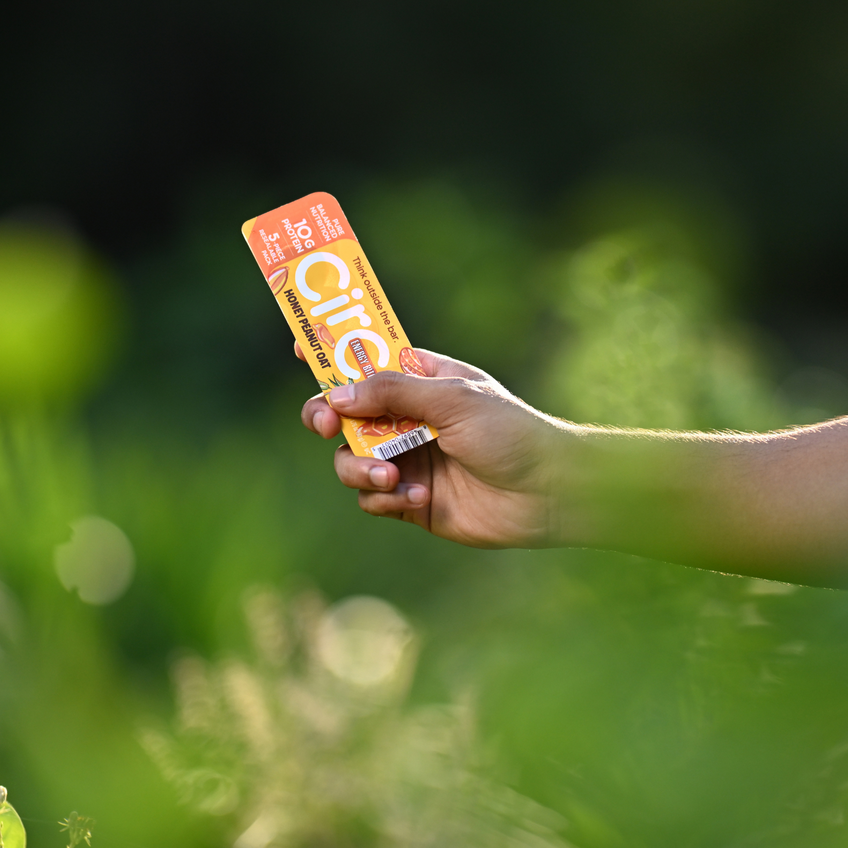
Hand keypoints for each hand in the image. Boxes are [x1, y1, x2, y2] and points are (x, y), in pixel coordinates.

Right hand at [300, 348, 564, 547]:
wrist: (549, 493)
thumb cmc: (511, 433)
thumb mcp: (453, 399)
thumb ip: (393, 392)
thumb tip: (336, 394)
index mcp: (420, 380)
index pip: (366, 360)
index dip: (331, 353)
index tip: (298, 347)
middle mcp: (407, 418)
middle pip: (341, 412)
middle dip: (325, 417)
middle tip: (326, 425)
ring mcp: (406, 459)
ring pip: (349, 459)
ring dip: (360, 467)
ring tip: (392, 476)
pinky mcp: (410, 500)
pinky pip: (372, 498)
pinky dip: (386, 498)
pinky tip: (419, 499)